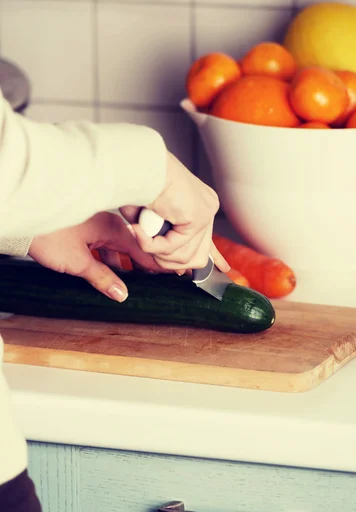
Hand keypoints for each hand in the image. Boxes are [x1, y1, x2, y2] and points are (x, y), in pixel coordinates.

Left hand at [28, 212, 164, 302]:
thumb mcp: (78, 262)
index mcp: (113, 229)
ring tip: (135, 282)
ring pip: (118, 249)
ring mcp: (96, 227)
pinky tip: (109, 274)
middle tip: (158, 280)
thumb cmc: (48, 235)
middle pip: (133, 249)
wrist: (24, 218)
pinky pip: (105, 247)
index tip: (174, 273)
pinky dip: (110, 260)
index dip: (158, 264)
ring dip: (125, 265)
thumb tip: (122, 293)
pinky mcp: (85, 230)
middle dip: (144, 266)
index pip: (144, 250)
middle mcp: (108, 225)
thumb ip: (102, 278)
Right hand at [120, 152, 229, 272]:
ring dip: (155, 253)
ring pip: (184, 257)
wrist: (136, 165)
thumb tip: (177, 269)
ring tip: (140, 235)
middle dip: (168, 261)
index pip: (210, 240)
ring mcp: (206, 212)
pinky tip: (139, 230)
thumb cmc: (134, 186)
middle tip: (146, 247)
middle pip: (198, 256)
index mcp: (198, 205)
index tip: (217, 269)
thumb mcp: (150, 219)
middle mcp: (207, 208)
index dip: (212, 257)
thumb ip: (162, 241)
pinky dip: (151, 244)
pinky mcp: (198, 216)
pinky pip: (173, 247)